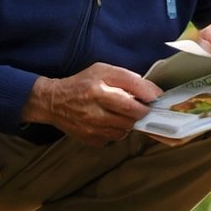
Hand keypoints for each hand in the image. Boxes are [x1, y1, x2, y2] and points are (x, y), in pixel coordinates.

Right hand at [23, 64, 161, 147]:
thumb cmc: (82, 84)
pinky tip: (109, 121)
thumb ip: (127, 78)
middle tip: (141, 106)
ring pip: (126, 129)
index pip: (131, 93)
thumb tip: (151, 92)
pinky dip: (117, 130)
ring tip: (120, 112)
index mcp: (98, 89)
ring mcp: (92, 127)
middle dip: (142, 111)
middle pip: (132, 115)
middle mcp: (94, 109)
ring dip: (129, 121)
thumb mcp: (102, 70)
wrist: (54, 103)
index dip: (149, 95)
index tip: (157, 97)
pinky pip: (115, 138)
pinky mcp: (91, 139)